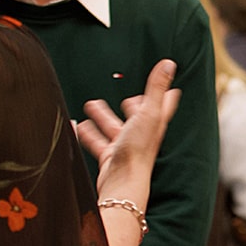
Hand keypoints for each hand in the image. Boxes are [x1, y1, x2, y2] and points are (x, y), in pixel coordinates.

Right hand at [78, 59, 180, 195]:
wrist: (122, 182)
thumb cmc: (138, 150)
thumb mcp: (148, 112)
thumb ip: (156, 88)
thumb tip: (170, 62)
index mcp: (153, 124)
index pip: (162, 106)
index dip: (165, 97)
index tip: (171, 90)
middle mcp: (140, 136)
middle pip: (136, 117)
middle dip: (129, 107)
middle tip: (126, 98)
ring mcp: (124, 148)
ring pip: (112, 128)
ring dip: (102, 118)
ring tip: (90, 105)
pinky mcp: (108, 158)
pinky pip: (95, 142)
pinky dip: (84, 132)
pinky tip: (74, 125)